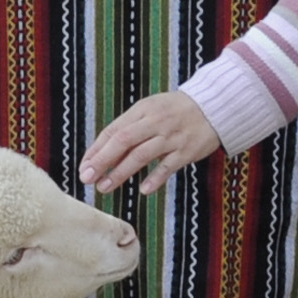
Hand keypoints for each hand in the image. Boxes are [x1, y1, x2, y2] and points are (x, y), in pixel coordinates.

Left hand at [81, 92, 221, 193]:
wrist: (214, 107)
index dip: (96, 149)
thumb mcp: (150, 111)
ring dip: (121, 172)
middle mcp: (155, 122)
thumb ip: (130, 129)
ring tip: (104, 187)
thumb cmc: (175, 112)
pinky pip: (168, 166)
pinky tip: (143, 190)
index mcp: (142, 111)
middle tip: (87, 178)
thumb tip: (104, 153)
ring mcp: (171, 137)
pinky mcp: (186, 151)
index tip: (83, 167)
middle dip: (102, 160)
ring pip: (142, 154)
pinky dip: (156, 178)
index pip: (113, 130)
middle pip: (123, 140)